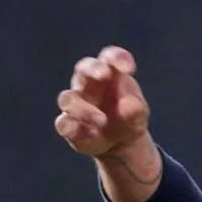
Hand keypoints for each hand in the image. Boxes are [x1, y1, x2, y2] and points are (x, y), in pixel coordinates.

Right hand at [55, 46, 151, 161]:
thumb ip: (135, 109)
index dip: (117, 58)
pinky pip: (63, 123)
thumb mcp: (138, 115)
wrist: (121, 143)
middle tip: (104, 74)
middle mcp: (88, 83)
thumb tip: (129, 106)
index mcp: (110, 73)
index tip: (128, 69)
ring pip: (67, 98)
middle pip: (83, 67)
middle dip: (92, 69)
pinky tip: (92, 134)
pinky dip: (74, 129)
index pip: (110, 57)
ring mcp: (75, 103)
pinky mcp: (68, 125)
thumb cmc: (128, 118)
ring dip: (84, 109)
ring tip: (102, 121)